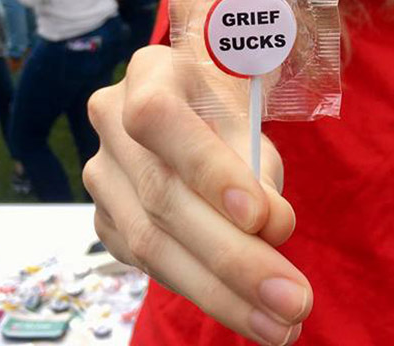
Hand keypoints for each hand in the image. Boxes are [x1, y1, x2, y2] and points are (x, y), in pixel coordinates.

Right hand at [84, 47, 309, 345]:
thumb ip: (259, 168)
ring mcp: (101, 174)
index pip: (160, 120)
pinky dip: (202, 291)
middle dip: (232, 258)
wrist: (194, 100)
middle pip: (162, 198)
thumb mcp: (251, 116)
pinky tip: (246, 311)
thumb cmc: (228, 102)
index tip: (263, 219)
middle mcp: (110, 121)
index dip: (208, 171)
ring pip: (153, 244)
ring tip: (279, 324)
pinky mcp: (105, 219)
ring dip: (222, 293)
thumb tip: (271, 230)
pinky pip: (151, 264)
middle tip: (292, 301)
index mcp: (150, 74)